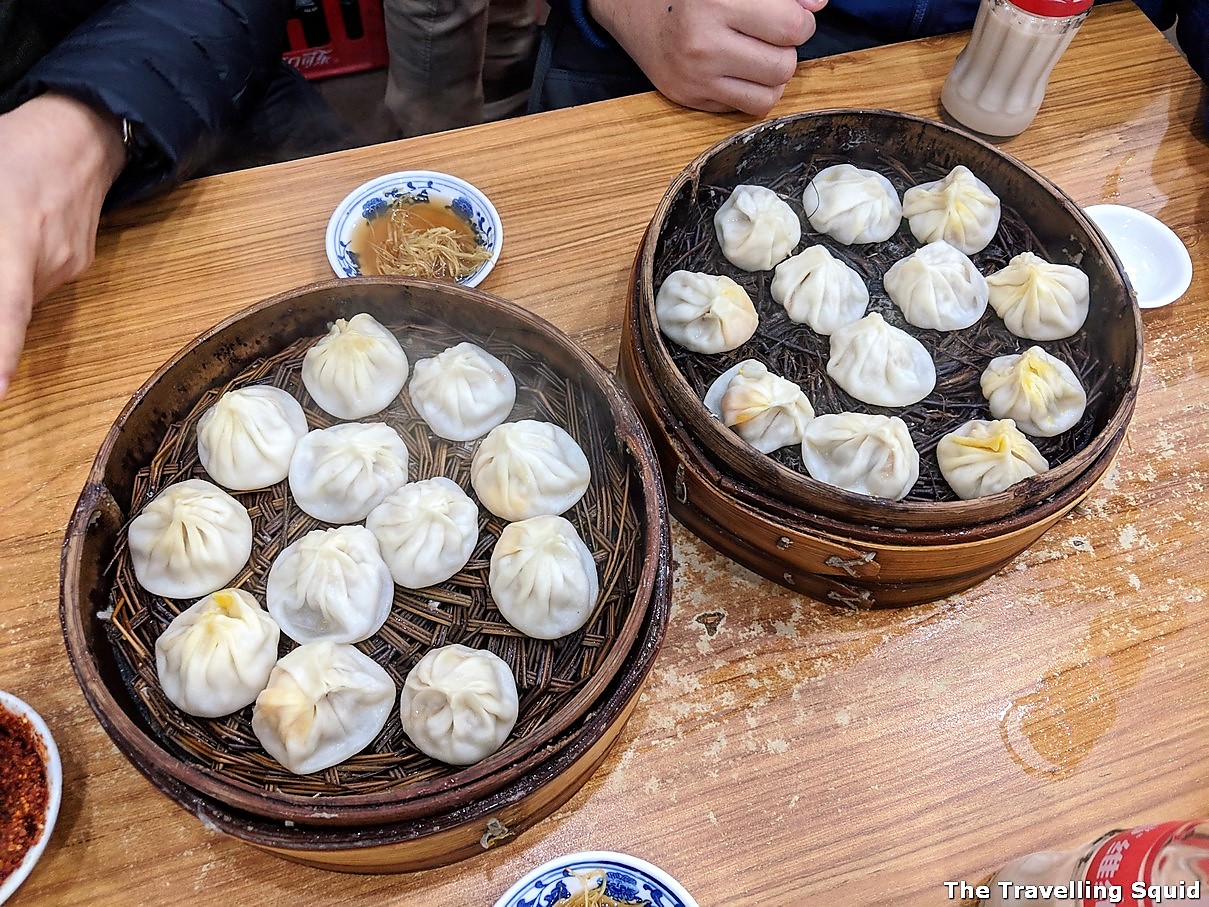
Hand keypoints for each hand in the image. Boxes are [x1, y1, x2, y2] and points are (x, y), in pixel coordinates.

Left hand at [0, 93, 124, 399]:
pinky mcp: (77, 266)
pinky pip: (34, 284)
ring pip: (16, 296)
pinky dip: (15, 275)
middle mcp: (47, 260)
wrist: (84, 137)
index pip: (7, 307)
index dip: (2, 351)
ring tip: (6, 236)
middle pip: (6, 305)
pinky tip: (13, 240)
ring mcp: (67, 266)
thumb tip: (1, 275)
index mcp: (17, 232)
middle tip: (1, 282)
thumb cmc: (16, 147)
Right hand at [588, 0, 827, 114]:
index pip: (791, 26)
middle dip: (787, 50)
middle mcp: (704, 45)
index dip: (801, 21)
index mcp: (717, 3)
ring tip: (759, 56)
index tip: (790, 16)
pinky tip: (739, 71)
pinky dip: (752, 92)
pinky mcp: (688, 97)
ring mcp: (695, 77)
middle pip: (783, 65)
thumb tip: (817, 5)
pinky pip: (745, 109)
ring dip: (773, 76)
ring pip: (769, 94)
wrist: (632, 7)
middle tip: (771, 37)